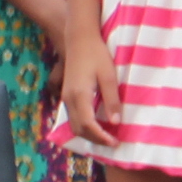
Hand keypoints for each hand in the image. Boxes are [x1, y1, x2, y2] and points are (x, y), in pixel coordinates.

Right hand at [58, 29, 120, 149]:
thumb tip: (115, 122)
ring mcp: (66, 97)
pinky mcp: (67, 94)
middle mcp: (69, 99)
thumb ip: (112, 100)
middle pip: (79, 129)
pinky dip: (84, 126)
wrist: (79, 39)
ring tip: (106, 135)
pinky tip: (97, 124)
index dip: (101, 137)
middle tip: (113, 142)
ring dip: (89, 134)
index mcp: (80, 95)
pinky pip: (73, 117)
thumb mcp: (109, 76)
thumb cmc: (96, 54)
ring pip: (74, 124)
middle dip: (95, 139)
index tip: (115, 142)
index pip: (88, 125)